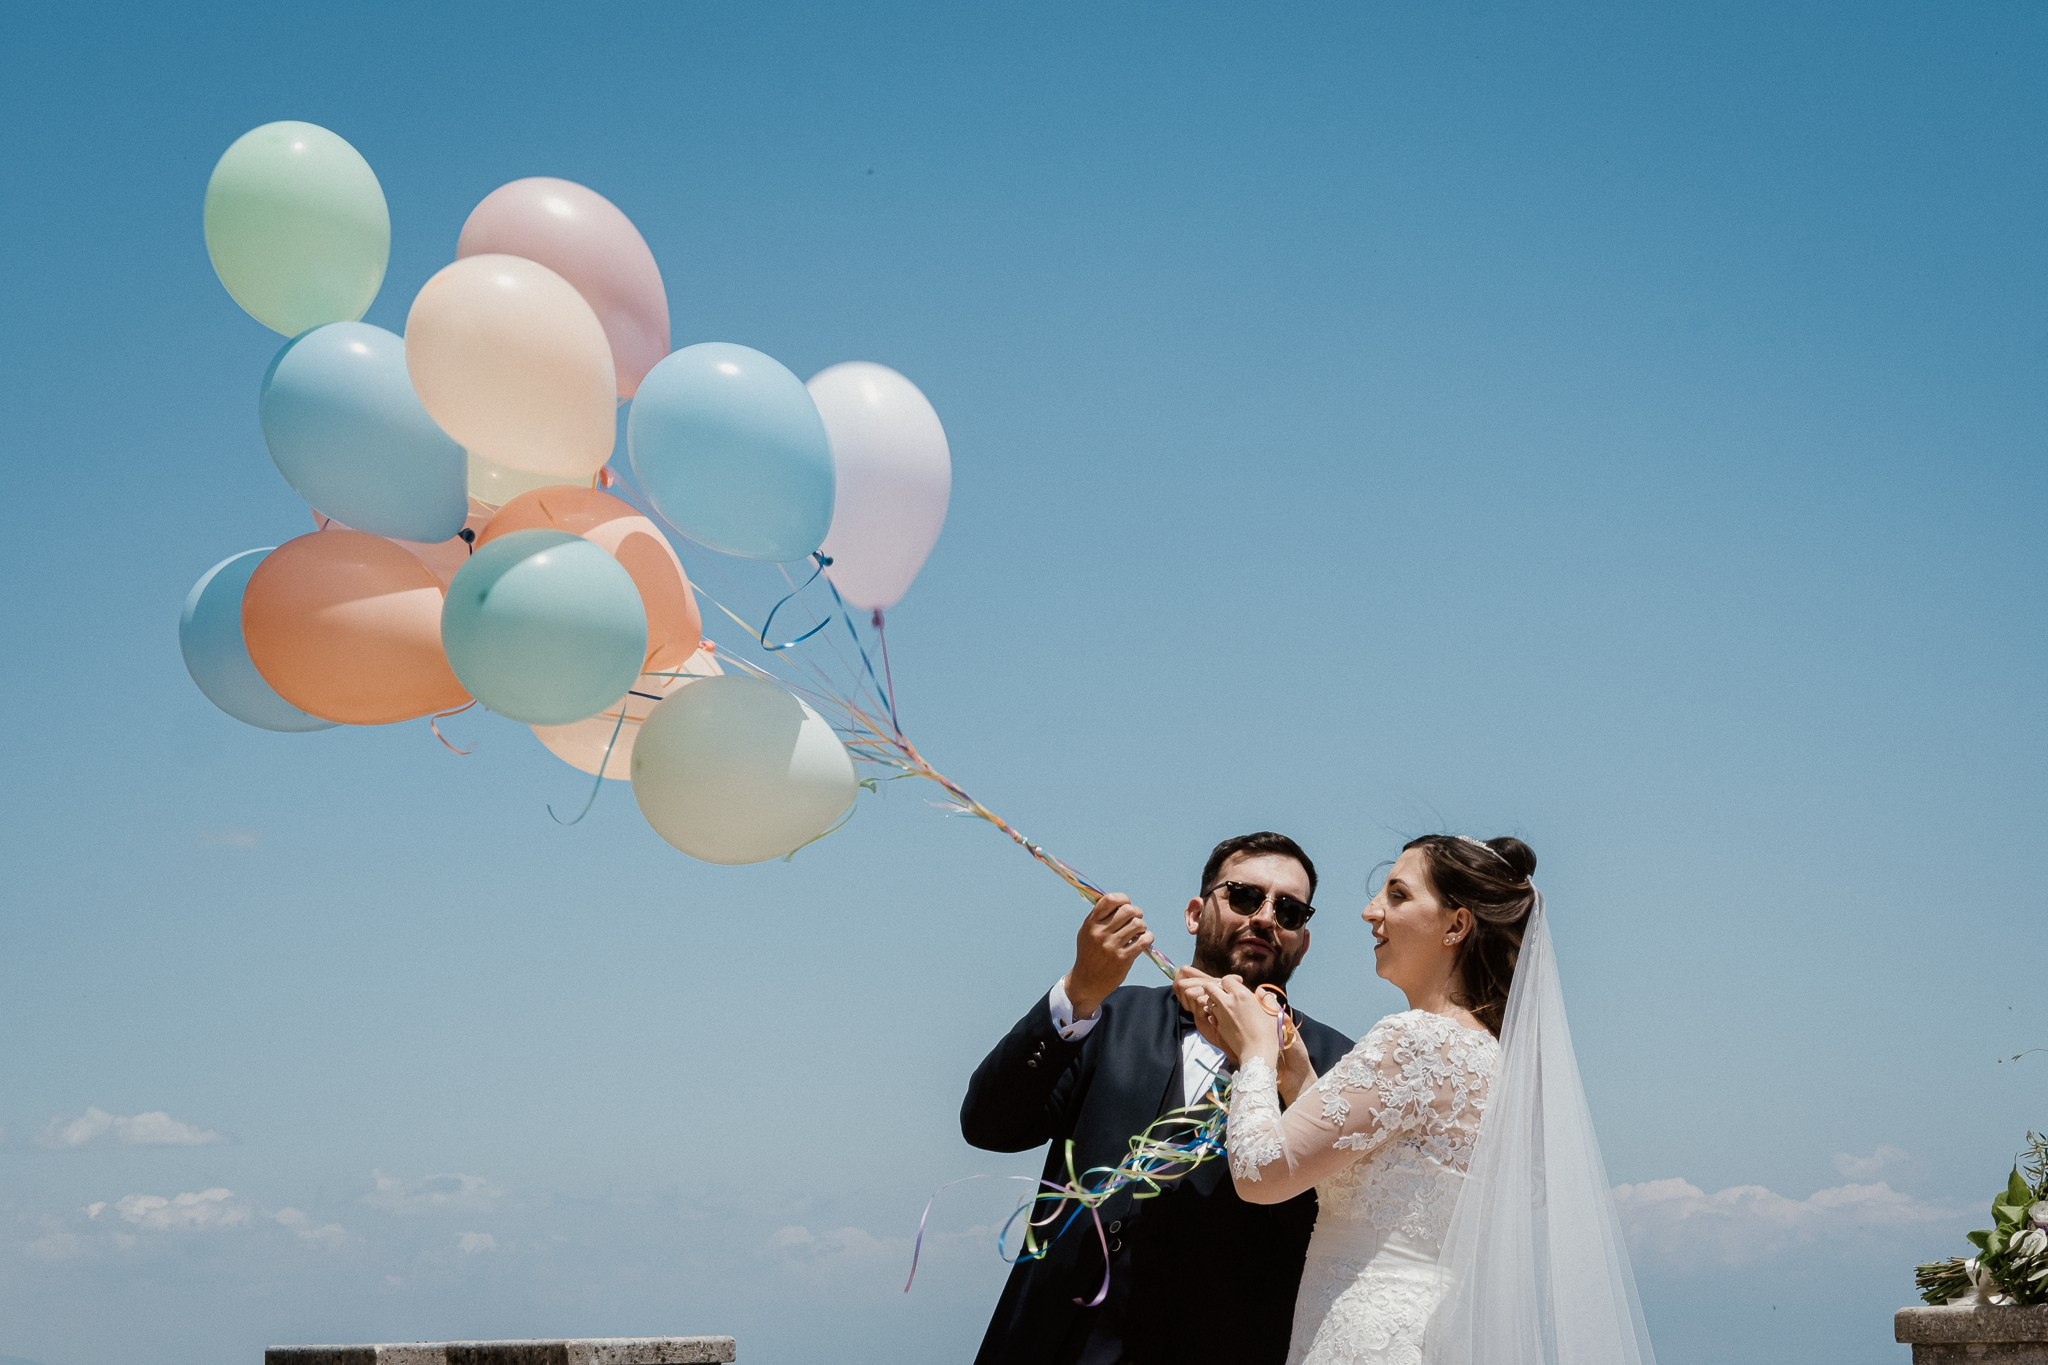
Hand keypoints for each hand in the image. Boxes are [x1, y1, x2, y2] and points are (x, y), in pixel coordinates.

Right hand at [1064, 893, 1152, 1019]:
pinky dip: (1148, 938)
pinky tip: (1144, 940)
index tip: (1126, 904)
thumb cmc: (1089, 954)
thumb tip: (1119, 902)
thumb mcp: (1086, 933)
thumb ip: (1099, 917)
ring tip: (1139, 932)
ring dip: (1142, 926)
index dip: (1123, 899)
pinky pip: (1144, 940)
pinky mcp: (1123, 959)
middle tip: (1136, 919)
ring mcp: (1112, 946)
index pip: (1110, 900)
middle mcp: (1101, 933)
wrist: (1087, 982)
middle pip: (1128, 910)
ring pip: (1138, 924)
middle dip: (1137, 912)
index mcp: (1091, 924)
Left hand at [1178, 971, 1283, 1067]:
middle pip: (1209, 987)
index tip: (1237, 985)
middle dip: (1214, 988)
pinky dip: (1214, 1014)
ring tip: (1225, 1006)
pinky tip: (1224, 1017)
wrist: (1258, 1052)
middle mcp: (1228, 1002)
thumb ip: (1267, 998)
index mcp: (1241, 994)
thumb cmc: (1268, 1031)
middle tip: (1225, 993)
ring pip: (1208, 1001)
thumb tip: (1261, 991)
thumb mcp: (1273, 1011)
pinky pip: (1210, 1015)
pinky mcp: (1218, 1026)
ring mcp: (1220, 1015)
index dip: (1230, 981)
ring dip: (1214, 1001)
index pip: (1226, 979)